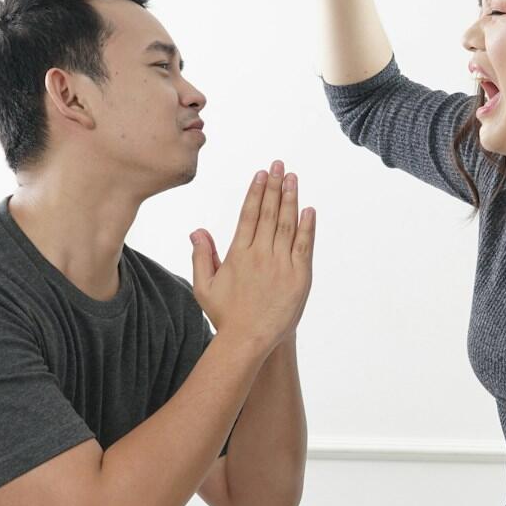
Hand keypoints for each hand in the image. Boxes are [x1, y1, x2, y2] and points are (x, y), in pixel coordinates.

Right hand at [190, 160, 316, 348]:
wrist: (248, 340)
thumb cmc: (226, 315)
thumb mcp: (204, 286)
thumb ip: (201, 256)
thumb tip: (197, 231)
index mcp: (238, 254)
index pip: (248, 214)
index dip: (255, 192)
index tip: (260, 174)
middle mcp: (260, 255)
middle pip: (268, 213)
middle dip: (274, 186)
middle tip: (279, 165)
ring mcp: (280, 265)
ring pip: (286, 224)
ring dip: (290, 199)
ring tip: (292, 178)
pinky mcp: (298, 277)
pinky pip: (303, 246)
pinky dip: (307, 227)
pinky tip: (309, 209)